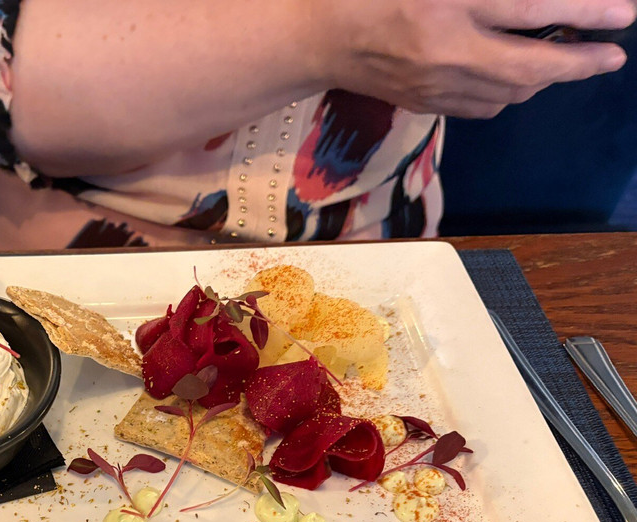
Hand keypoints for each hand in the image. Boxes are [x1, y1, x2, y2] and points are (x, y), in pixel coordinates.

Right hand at [316, 0, 634, 117]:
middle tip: (611, 56)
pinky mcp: (426, 103)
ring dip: (546, 79)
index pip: (533, 6)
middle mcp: (446, 51)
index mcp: (446, 5)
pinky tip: (518, 80)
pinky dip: (510, 94)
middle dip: (579, 63)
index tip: (624, 15)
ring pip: (510, 92)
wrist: (319, 35)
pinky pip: (483, 107)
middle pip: (530, 65)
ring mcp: (435, 84)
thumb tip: (534, 2)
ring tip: (568, 63)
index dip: (586, 11)